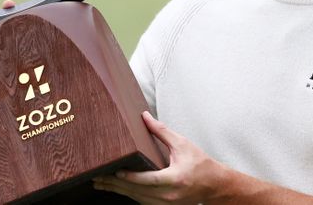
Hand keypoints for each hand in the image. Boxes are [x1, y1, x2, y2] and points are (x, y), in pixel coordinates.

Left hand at [93, 112, 228, 203]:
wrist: (215, 185)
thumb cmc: (200, 163)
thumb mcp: (182, 144)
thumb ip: (162, 131)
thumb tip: (145, 116)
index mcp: (175, 179)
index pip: (148, 180)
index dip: (130, 177)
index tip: (115, 172)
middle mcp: (169, 195)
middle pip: (137, 192)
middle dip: (115, 185)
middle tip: (97, 178)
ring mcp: (166, 204)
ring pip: (137, 199)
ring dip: (118, 191)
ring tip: (100, 184)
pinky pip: (142, 201)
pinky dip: (129, 194)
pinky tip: (117, 189)